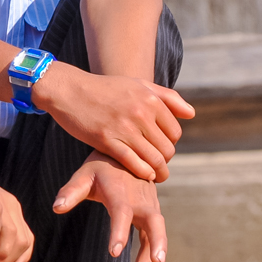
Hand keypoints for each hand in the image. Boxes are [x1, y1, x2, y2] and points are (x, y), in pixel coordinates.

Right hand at [32, 64, 191, 182]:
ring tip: (156, 177)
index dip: (171, 144)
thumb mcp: (138, 84)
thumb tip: (191, 114)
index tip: (162, 149)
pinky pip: (133, 163)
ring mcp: (124, 128)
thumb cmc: (105, 88)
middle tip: (159, 165)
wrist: (70, 90)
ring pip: (153, 159)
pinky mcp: (106, 141)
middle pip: (166, 148)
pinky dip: (143, 172)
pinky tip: (144, 175)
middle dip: (165, 161)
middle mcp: (140, 113)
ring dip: (159, 173)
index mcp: (150, 99)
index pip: (174, 132)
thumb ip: (167, 97)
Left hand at [53, 152, 166, 261]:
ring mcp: (150, 207)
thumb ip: (71, 191)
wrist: (127, 154)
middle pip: (154, 223)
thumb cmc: (100, 168)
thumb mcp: (84, 175)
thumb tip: (56, 207)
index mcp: (120, 192)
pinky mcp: (152, 215)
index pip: (122, 213)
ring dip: (149, 259)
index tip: (114, 253)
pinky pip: (157, 237)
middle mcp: (140, 200)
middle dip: (156, 244)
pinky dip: (153, 255)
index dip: (119, 232)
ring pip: (157, 235)